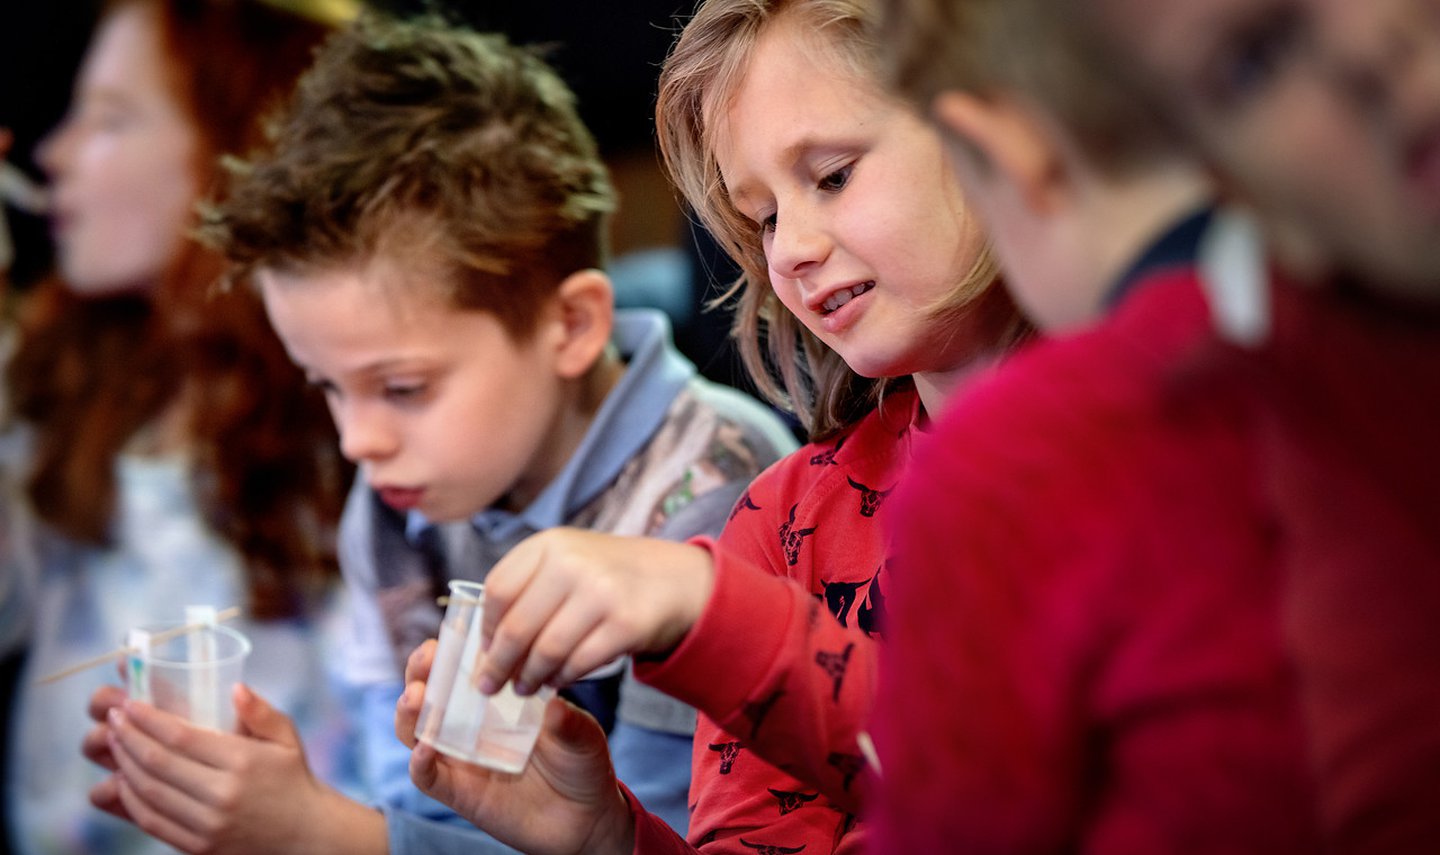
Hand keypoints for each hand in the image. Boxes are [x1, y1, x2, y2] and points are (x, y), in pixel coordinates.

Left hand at [91, 684, 384, 854]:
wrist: (305, 833)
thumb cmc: (293, 778)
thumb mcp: (287, 738)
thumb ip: (261, 712)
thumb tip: (235, 687)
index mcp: (243, 761)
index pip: (180, 737)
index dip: (148, 719)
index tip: (130, 704)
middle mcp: (222, 794)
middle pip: (157, 762)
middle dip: (128, 736)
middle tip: (114, 718)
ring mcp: (208, 824)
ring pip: (149, 791)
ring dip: (124, 764)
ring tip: (115, 742)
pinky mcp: (199, 846)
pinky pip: (152, 821)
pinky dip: (131, 799)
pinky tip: (123, 780)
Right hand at [396, 639, 634, 854]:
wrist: (585, 817)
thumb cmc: (580, 763)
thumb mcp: (582, 735)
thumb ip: (567, 723)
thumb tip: (555, 707)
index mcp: (498, 698)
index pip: (463, 666)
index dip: (451, 648)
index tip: (450, 634)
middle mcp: (472, 723)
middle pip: (429, 691)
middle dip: (420, 672)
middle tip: (426, 660)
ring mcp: (462, 757)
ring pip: (416, 730)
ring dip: (409, 712)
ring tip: (415, 698)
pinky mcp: (459, 792)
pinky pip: (428, 777)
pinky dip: (419, 762)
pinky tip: (425, 749)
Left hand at [478, 528, 713, 694]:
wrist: (673, 579)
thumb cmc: (606, 576)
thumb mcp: (565, 560)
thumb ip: (526, 589)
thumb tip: (486, 644)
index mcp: (550, 544)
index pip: (498, 590)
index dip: (487, 627)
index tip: (485, 650)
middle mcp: (572, 563)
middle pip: (517, 626)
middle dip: (498, 664)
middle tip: (490, 684)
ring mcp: (601, 592)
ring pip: (546, 650)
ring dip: (529, 677)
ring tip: (524, 687)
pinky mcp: (625, 624)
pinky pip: (579, 662)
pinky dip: (562, 679)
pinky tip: (556, 682)